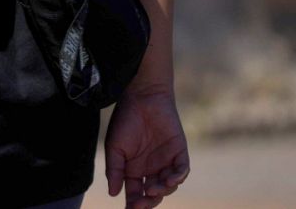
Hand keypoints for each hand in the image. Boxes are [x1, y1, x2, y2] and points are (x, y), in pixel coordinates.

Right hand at [105, 87, 188, 208]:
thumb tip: (113, 194)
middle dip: (147, 202)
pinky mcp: (179, 152)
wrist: (141, 97)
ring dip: (162, 191)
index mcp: (134, 170)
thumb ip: (115, 170)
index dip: (133, 204)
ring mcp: (166, 161)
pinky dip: (177, 177)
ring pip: (168, 186)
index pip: (135, 193)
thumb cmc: (125, 120)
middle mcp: (151, 169)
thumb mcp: (114, 147)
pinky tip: (169, 180)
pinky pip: (182, 170)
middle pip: (152, 194)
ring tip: (152, 189)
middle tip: (140, 204)